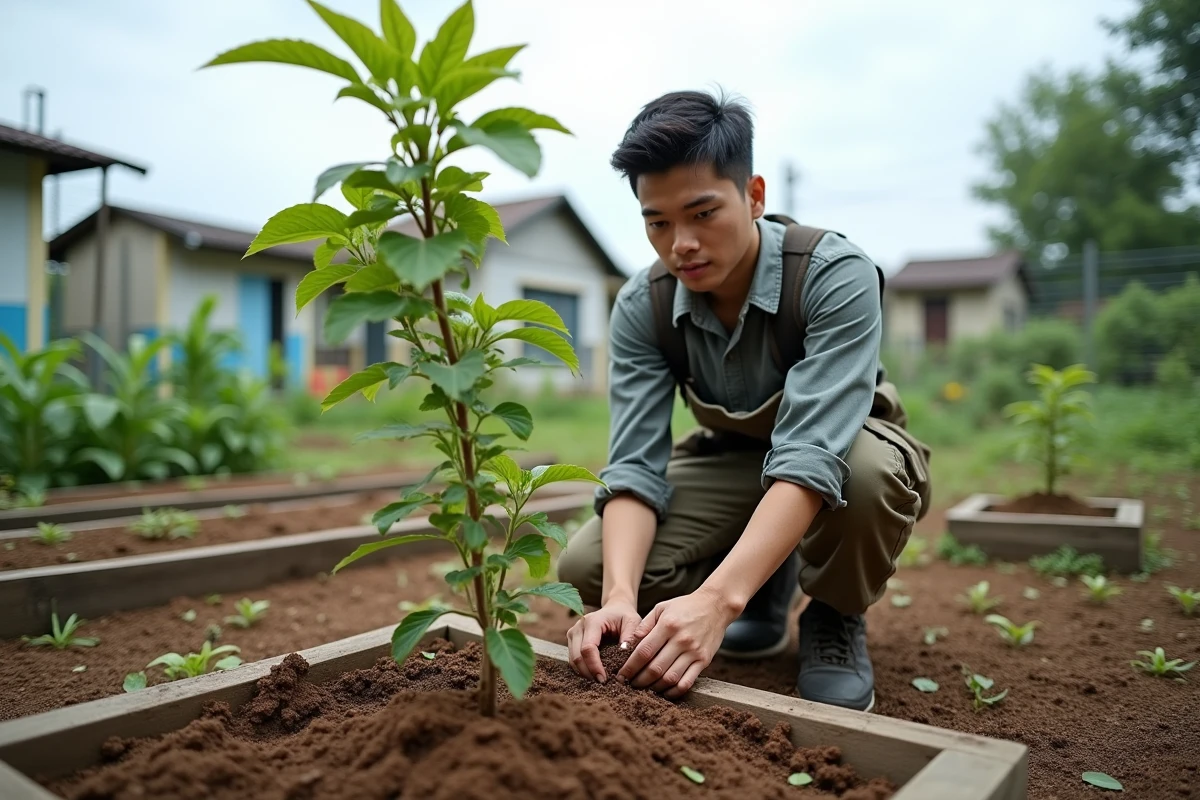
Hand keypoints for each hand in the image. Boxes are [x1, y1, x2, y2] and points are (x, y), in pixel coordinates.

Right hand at [566, 599, 640, 683]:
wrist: (615, 609)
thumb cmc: (624, 616)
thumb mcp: (633, 622)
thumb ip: (630, 636)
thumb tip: (623, 653)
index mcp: (592, 621)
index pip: (588, 648)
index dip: (594, 666)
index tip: (605, 679)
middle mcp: (578, 627)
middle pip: (576, 657)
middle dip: (589, 673)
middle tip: (603, 684)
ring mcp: (573, 634)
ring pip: (572, 661)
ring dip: (584, 673)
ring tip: (600, 681)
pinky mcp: (572, 641)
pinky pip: (573, 660)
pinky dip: (582, 670)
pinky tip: (594, 675)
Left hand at [616, 586, 736, 698]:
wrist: (716, 605)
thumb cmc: (685, 606)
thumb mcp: (661, 608)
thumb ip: (644, 625)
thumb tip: (628, 645)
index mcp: (668, 625)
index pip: (644, 652)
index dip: (630, 667)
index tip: (621, 675)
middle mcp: (681, 640)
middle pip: (655, 668)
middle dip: (639, 680)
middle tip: (629, 685)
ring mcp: (694, 652)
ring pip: (670, 678)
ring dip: (654, 688)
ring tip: (644, 689)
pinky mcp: (704, 661)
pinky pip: (687, 682)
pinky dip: (674, 692)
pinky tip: (664, 692)